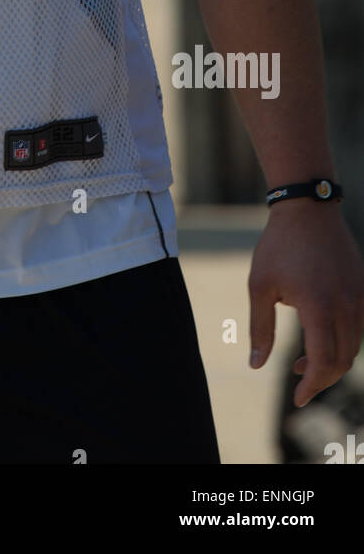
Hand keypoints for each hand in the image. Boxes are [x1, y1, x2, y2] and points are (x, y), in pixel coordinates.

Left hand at [248, 200, 363, 406]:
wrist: (307, 209)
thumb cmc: (278, 246)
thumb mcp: (260, 286)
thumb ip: (260, 328)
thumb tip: (256, 365)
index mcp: (318, 306)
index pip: (323, 361)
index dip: (311, 385)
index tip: (297, 398)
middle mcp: (346, 305)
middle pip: (343, 360)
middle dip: (322, 379)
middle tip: (299, 384)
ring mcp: (359, 297)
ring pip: (354, 346)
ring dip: (332, 361)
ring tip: (301, 361)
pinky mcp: (363, 288)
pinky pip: (360, 327)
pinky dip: (343, 341)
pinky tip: (319, 338)